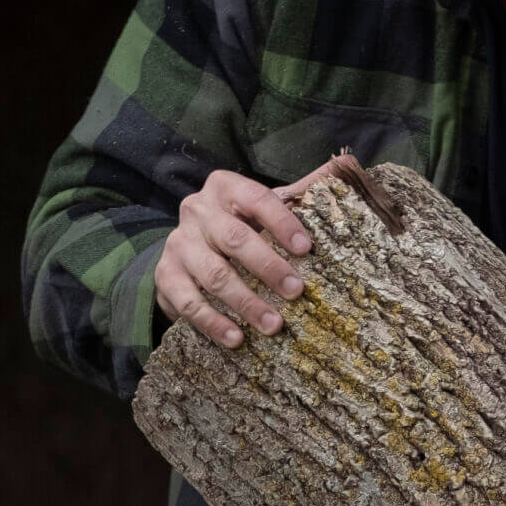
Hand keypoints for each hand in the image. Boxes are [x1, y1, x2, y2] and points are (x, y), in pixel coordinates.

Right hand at [155, 169, 311, 348]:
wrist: (186, 251)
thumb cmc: (236, 227)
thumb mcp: (261, 209)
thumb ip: (296, 193)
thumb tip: (339, 167)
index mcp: (224, 187)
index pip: (257, 199)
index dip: (282, 223)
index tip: (306, 249)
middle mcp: (197, 210)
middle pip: (234, 238)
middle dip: (267, 266)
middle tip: (296, 291)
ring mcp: (178, 244)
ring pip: (213, 275)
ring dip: (246, 303)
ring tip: (273, 325)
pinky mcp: (166, 276)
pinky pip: (189, 303)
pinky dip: (214, 323)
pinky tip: (236, 339)